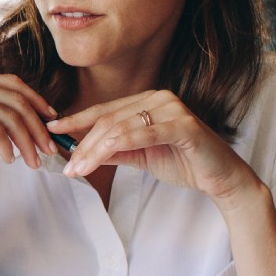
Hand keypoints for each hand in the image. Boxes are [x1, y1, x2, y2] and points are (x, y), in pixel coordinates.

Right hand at [0, 72, 58, 201]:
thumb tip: (39, 121)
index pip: (12, 83)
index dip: (37, 101)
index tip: (53, 121)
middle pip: (16, 99)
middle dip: (38, 126)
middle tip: (50, 149)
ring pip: (9, 116)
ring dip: (27, 142)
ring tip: (34, 162)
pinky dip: (8, 147)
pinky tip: (10, 161)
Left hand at [47, 90, 257, 207]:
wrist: (222, 178)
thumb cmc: (185, 162)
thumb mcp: (142, 156)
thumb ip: (116, 150)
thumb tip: (82, 151)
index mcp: (148, 101)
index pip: (105, 110)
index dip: (76, 120)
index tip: (52, 130)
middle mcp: (159, 98)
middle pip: (109, 120)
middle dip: (82, 143)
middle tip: (65, 165)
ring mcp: (172, 109)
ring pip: (121, 127)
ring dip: (94, 149)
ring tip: (77, 168)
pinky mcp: (183, 125)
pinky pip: (143, 134)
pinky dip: (118, 145)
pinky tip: (100, 157)